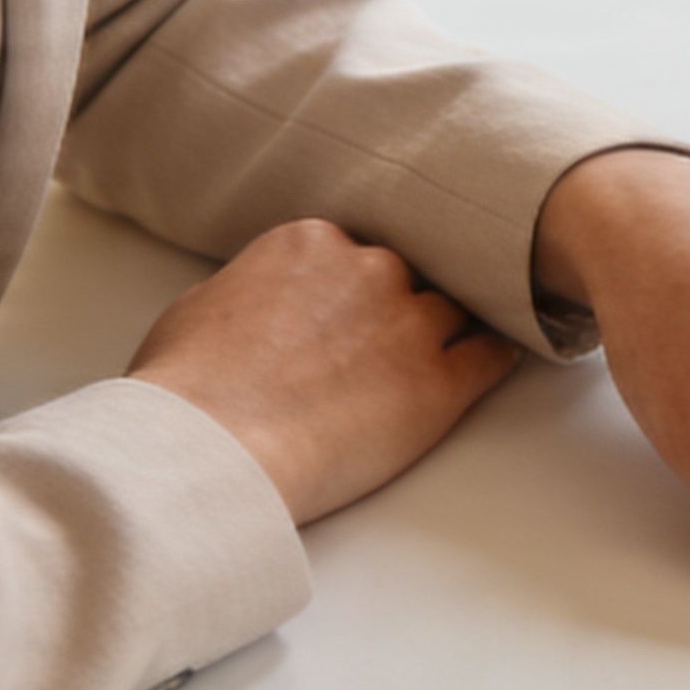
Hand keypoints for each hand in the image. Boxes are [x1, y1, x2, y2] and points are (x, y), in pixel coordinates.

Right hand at [130, 218, 515, 521]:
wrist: (211, 446)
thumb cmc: (186, 387)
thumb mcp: (203, 307)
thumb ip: (253, 288)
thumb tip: (262, 302)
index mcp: (311, 243)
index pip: (355, 253)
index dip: (354, 287)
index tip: (351, 312)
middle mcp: (371, 269)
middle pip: (408, 276)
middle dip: (399, 307)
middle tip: (391, 339)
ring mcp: (411, 324)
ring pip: (454, 310)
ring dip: (450, 329)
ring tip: (452, 349)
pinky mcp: (440, 385)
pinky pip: (491, 357)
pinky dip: (497, 357)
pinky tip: (503, 360)